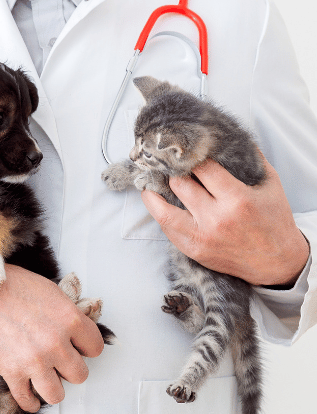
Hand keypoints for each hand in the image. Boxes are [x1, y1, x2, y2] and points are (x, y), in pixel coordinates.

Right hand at [0, 250, 104, 411]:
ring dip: (53, 388)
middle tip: (61, 364)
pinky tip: (31, 397)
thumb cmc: (11, 287)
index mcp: (70, 319)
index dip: (86, 348)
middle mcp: (56, 343)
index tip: (78, 348)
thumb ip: (68, 314)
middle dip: (70, 370)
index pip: (95, 348)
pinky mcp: (12, 373)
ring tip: (47, 381)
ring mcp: (35, 361)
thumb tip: (78, 329)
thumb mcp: (50, 291)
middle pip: (80, 375)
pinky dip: (30, 402)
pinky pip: (28, 401)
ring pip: (58, 394)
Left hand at [140, 156, 308, 285]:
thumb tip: (228, 137)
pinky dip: (160, 214)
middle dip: (172, 171)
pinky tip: (158, 204)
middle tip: (166, 163)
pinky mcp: (194, 251)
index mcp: (237, 199)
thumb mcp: (270, 184)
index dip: (192, 155)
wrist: (277, 262)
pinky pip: (167, 230)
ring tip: (148, 183)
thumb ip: (251, 159)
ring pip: (163, 212)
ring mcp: (202, 237)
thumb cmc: (273, 220)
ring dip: (152, 195)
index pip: (203, 168)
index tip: (186, 149)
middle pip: (180, 185)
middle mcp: (216, 219)